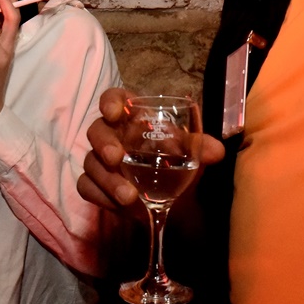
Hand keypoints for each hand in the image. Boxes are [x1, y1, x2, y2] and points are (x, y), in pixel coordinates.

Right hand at [78, 87, 225, 210]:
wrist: (174, 199)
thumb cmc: (177, 161)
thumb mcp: (191, 153)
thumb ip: (201, 148)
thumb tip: (217, 151)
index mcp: (133, 117)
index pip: (115, 98)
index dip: (110, 101)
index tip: (113, 112)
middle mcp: (113, 135)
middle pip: (96, 130)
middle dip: (104, 144)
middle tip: (116, 158)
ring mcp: (101, 161)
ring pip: (90, 163)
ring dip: (107, 180)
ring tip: (129, 197)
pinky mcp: (96, 185)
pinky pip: (87, 187)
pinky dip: (101, 196)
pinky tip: (119, 205)